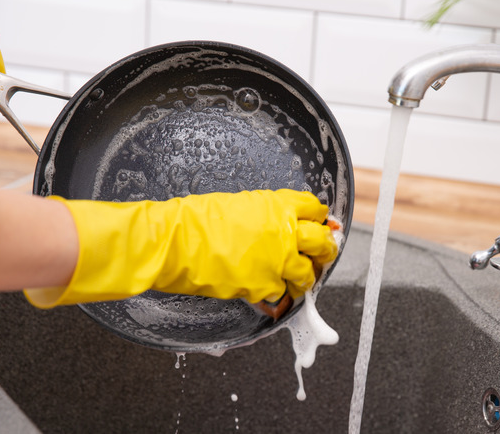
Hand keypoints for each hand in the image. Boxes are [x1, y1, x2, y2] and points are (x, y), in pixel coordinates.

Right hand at [24, 190, 338, 308]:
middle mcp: (286, 231)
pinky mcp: (264, 287)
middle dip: (325, 249)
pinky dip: (277, 296)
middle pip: (323, 242)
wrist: (174, 242)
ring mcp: (278, 261)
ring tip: (297, 281)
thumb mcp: (237, 205)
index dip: (319, 219)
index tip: (320, 225)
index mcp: (278, 205)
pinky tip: (268, 293)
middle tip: (320, 254)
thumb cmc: (196, 219)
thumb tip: (278, 225)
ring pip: (308, 274)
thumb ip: (266, 215)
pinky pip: (281, 294)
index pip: (315, 208)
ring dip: (304, 278)